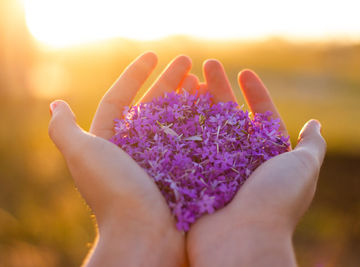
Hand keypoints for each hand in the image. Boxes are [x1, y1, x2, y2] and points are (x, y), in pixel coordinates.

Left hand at [48, 52, 190, 266]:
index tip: (153, 55)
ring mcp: (162, 161)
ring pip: (176, 121)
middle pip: (152, 107)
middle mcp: (136, 151)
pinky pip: (193, 140)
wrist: (145, 236)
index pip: (120, 101)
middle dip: (169, 81)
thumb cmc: (114, 192)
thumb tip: (56, 105)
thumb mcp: (83, 155)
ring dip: (188, 98)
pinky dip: (201, 122)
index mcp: (111, 143)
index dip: (135, 76)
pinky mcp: (183, 171)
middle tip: (188, 61)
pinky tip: (214, 107)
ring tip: (204, 79)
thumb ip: (65, 130)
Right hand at [186, 60, 326, 266]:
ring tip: (186, 78)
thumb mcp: (303, 169)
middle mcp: (240, 162)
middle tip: (208, 64)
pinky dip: (180, 125)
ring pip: (205, 127)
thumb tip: (315, 124)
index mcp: (267, 157)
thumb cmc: (275, 202)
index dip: (256, 94)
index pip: (262, 117)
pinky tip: (172, 104)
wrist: (241, 243)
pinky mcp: (194, 178)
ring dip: (198, 102)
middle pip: (229, 117)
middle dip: (220, 90)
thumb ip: (311, 146)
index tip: (244, 72)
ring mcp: (215, 169)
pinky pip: (186, 146)